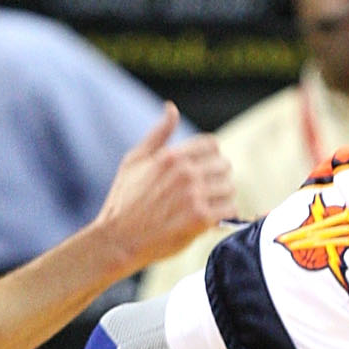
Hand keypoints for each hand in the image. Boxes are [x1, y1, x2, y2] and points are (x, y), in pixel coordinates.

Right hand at [94, 106, 237, 272]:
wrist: (117, 240)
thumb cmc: (123, 201)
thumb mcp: (134, 160)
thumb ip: (158, 134)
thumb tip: (171, 108)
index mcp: (172, 156)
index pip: (212, 145)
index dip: (210, 157)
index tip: (204, 170)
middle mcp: (185, 172)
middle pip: (224, 165)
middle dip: (217, 178)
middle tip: (206, 191)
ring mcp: (194, 195)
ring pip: (229, 188)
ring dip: (222, 197)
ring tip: (209, 205)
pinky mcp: (200, 219)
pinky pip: (230, 209)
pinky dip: (225, 215)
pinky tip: (212, 219)